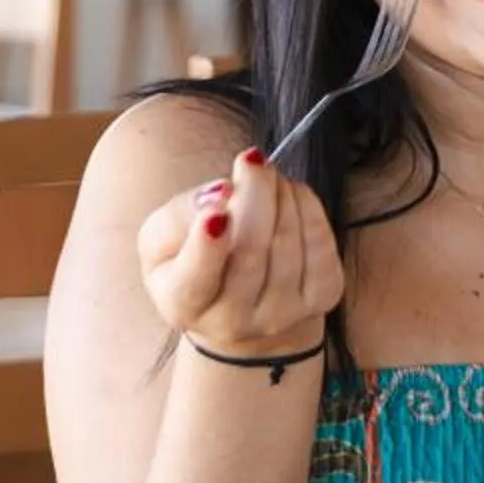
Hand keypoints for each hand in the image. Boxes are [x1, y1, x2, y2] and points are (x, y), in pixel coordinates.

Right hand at [136, 149, 342, 355]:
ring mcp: (282, 314)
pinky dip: (308, 206)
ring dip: (280, 194)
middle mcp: (233, 321)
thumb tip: (222, 193)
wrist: (244, 306)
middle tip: (251, 161)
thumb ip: (178, 216)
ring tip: (267, 177)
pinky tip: (291, 195)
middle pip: (250, 252)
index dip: (205, 245)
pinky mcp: (322, 298)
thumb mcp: (162, 241)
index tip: (215, 209)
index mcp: (183, 306)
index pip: (194, 281)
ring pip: (287, 241)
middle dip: (254, 194)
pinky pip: (320, 242)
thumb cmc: (193, 263)